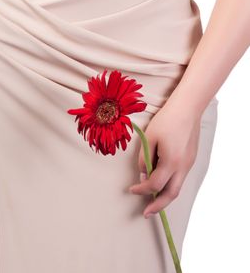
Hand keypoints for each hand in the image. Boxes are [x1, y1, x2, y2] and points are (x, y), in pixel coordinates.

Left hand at [128, 103, 201, 217]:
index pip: (154, 184)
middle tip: (146, 213)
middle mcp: (183, 166)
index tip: (131, 189)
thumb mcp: (149, 139)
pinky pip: (179, 177)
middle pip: (171, 194)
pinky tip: (160, 183)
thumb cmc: (166, 120)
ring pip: (177, 187)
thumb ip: (145, 159)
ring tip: (152, 202)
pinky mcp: (190, 159)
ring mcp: (189, 164)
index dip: (141, 190)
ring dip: (164, 196)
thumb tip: (143, 174)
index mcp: (171, 162)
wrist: (187, 108)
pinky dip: (169, 185)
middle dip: (158, 206)